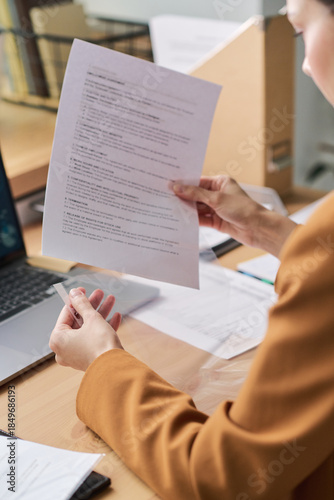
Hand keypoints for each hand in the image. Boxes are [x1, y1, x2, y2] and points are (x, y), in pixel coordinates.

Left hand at [49, 288, 122, 370]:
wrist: (115, 368)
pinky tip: (116, 317)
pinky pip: (94, 340)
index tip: (83, 290)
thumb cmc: (100, 345)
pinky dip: (104, 328)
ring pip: (88, 329)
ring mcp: (76, 355)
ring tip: (111, 301)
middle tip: (100, 294)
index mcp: (58, 339)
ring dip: (100, 314)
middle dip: (92, 306)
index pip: (66, 313)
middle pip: (78, 321)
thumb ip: (82, 304)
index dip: (76, 299)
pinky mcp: (89, 358)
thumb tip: (74, 293)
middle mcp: (64, 349)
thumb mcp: (91, 318)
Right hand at [173, 175, 296, 257]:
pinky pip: (202, 219)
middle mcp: (218, 194)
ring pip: (198, 208)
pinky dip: (193, 220)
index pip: (198, 182)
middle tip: (166, 199)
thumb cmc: (243, 209)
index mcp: (220, 182)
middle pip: (196, 195)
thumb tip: (177, 187)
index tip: (169, 186)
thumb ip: (195, 194)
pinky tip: (182, 221)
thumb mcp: (216, 198)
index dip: (184, 184)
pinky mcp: (217, 221)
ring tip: (171, 210)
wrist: (258, 229)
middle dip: (183, 198)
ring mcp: (217, 208)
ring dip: (187, 210)